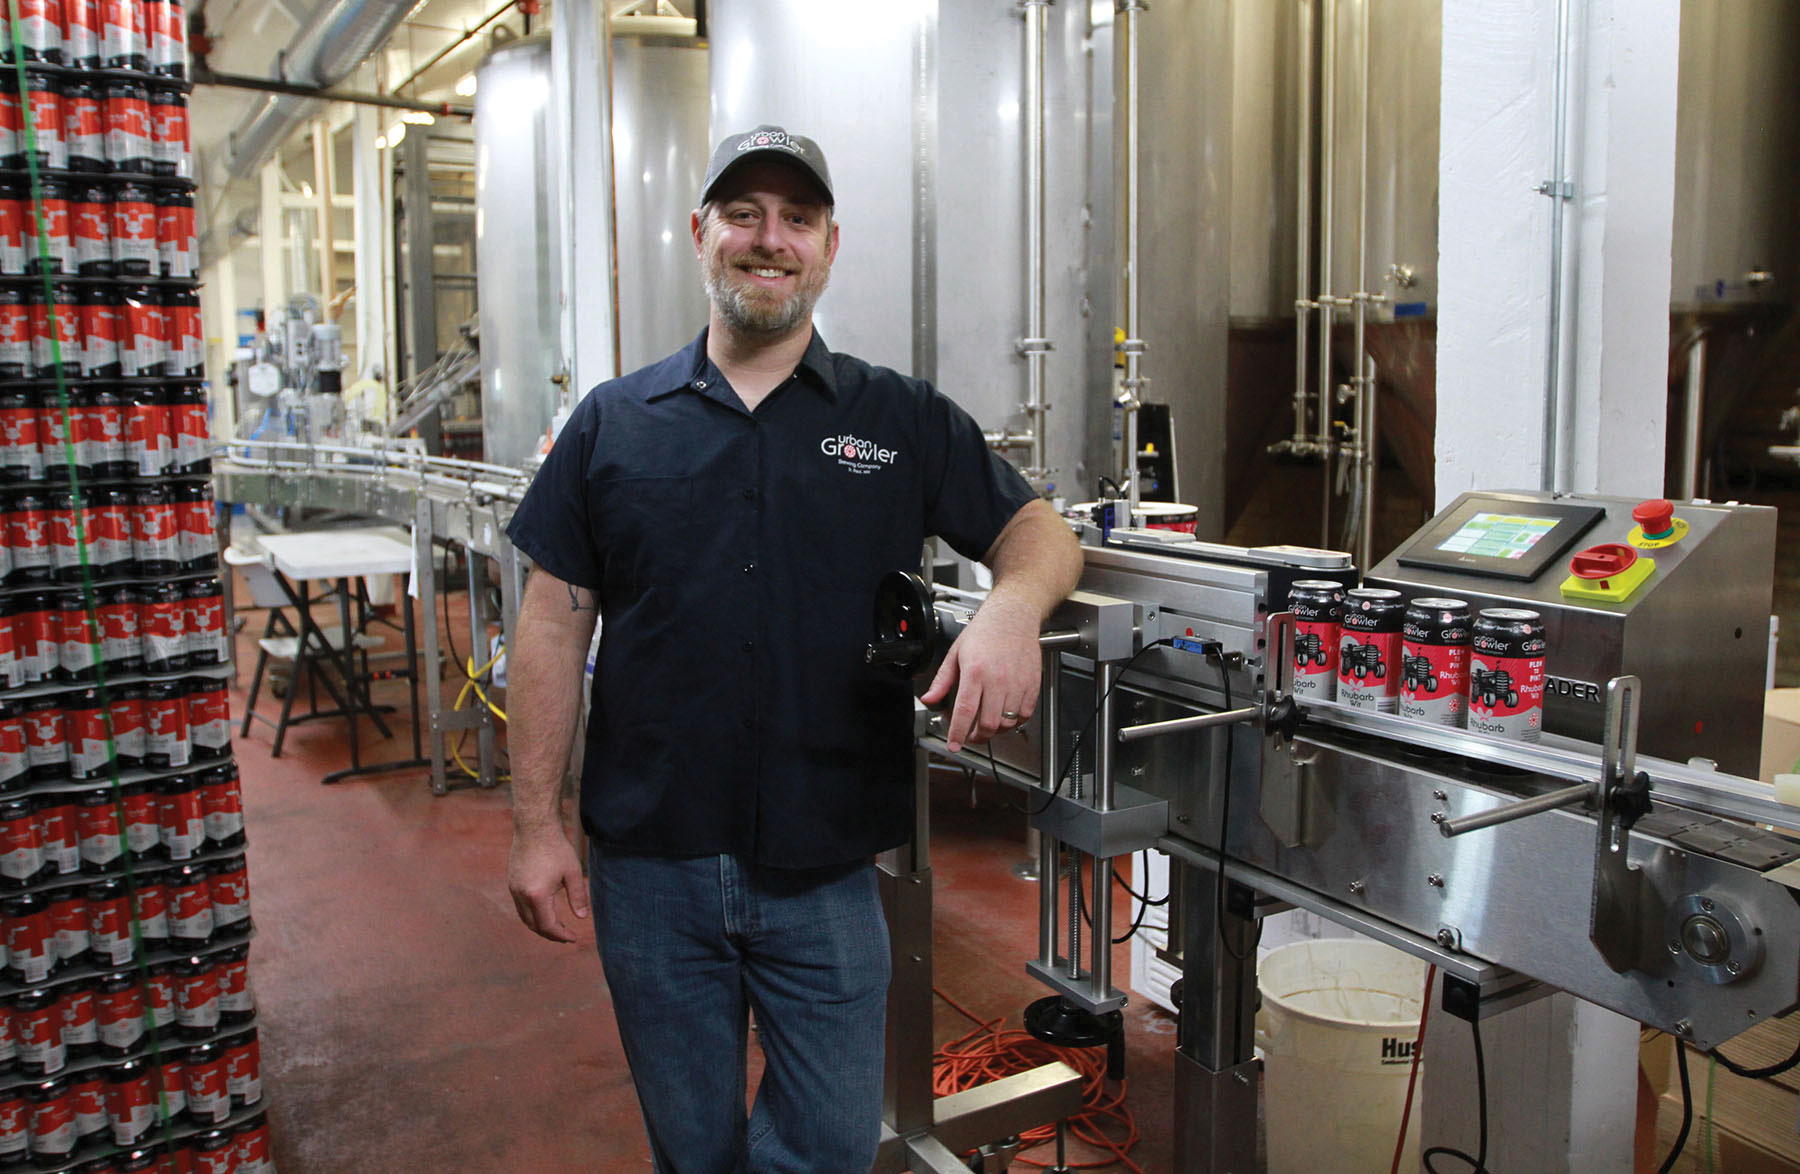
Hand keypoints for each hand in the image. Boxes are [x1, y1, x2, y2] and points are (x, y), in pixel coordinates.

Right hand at [508, 826, 590, 942]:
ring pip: (524, 917)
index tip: (573, 938)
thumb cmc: (556, 847)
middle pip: (533, 925)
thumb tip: (582, 917)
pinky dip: (532, 914)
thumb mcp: (573, 872)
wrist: (534, 827)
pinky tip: (545, 910)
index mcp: (537, 895)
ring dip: (540, 925)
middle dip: (550, 933)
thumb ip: (578, 897)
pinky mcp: (511, 882)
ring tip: (557, 926)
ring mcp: (513, 889)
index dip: (560, 934)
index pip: (547, 925)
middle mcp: (521, 895)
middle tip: (566, 935)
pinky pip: (520, 906)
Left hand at [919, 596, 1042, 752]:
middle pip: (988, 724)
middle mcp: (997, 680)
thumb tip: (929, 698)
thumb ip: (942, 680)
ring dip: (995, 731)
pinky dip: (1014, 722)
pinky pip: (1025, 714)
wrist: (1013, 616)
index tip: (954, 745)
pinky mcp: (1032, 684)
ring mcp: (1017, 683)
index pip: (965, 712)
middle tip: (971, 736)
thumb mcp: (955, 653)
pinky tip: (1005, 716)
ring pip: (1007, 723)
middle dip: (977, 737)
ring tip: (987, 725)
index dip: (958, 733)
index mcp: (975, 672)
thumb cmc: (985, 631)